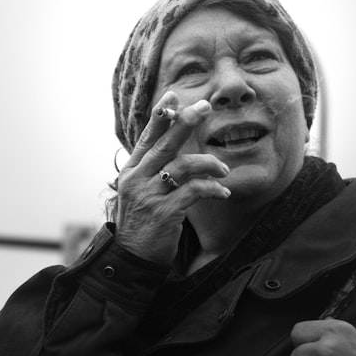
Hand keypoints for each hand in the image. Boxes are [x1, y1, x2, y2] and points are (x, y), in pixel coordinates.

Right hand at [113, 91, 231, 264]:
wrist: (131, 259)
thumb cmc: (141, 224)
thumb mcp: (140, 193)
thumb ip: (152, 171)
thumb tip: (171, 147)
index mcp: (131, 172)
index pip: (146, 138)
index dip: (160, 116)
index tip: (174, 95)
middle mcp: (137, 180)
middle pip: (165, 144)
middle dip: (186, 123)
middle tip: (205, 107)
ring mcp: (149, 196)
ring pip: (183, 166)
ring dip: (209, 164)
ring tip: (225, 169)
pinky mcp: (165, 213)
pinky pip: (194, 191)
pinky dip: (213, 189)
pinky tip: (224, 192)